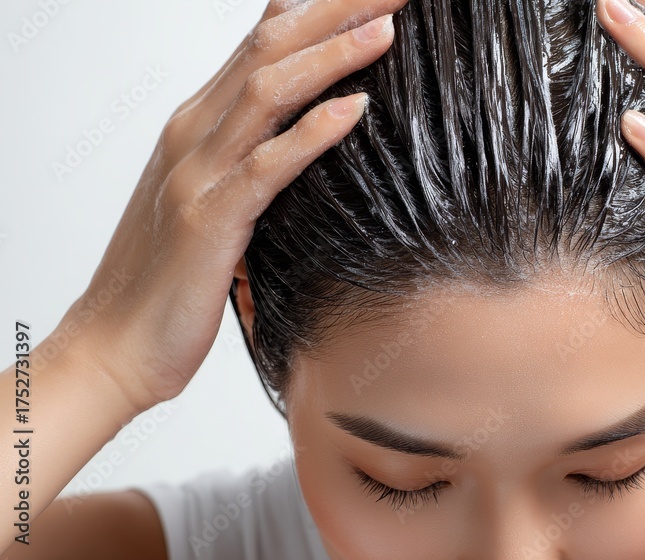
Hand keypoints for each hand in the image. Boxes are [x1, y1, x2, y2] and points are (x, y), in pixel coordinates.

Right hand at [67, 0, 405, 412]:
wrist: (114, 345)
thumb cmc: (171, 277)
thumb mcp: (217, 200)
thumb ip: (254, 161)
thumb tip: (310, 141)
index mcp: (199, 125)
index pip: (261, 43)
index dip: (317, 10)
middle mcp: (194, 134)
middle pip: (270, 46)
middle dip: (335, 11)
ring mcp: (197, 174)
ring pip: (267, 91)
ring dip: (331, 55)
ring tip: (387, 29)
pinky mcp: (209, 222)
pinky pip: (266, 166)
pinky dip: (311, 134)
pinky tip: (355, 112)